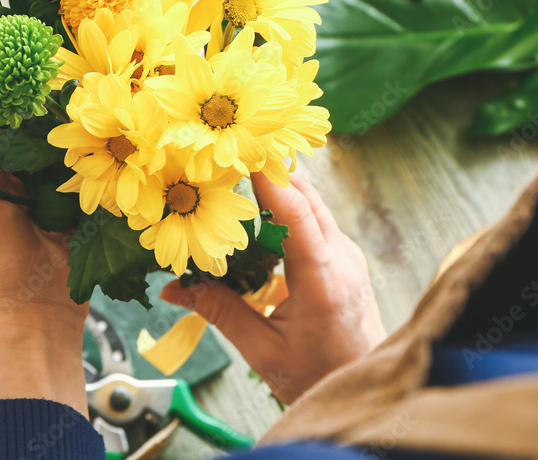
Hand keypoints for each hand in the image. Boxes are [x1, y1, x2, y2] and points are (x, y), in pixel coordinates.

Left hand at [0, 92, 87, 413]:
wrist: (32, 303)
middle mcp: (13, 165)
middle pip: (22, 115)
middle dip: (30, 90)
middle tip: (38, 55)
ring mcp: (49, 176)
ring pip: (55, 130)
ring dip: (61, 111)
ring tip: (68, 75)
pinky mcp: (80, 188)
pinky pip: (85, 155)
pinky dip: (89, 138)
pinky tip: (95, 113)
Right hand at [161, 171, 385, 403]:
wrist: (364, 386)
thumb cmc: (317, 376)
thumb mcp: (262, 350)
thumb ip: (219, 312)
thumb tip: (173, 287)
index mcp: (323, 281)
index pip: (296, 214)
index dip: (269, 179)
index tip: (241, 151)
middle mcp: (342, 259)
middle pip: (306, 197)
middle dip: (268, 172)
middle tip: (228, 156)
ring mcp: (348, 255)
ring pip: (311, 204)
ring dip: (277, 189)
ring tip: (236, 178)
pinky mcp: (344, 257)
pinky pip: (314, 220)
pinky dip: (286, 208)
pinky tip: (257, 212)